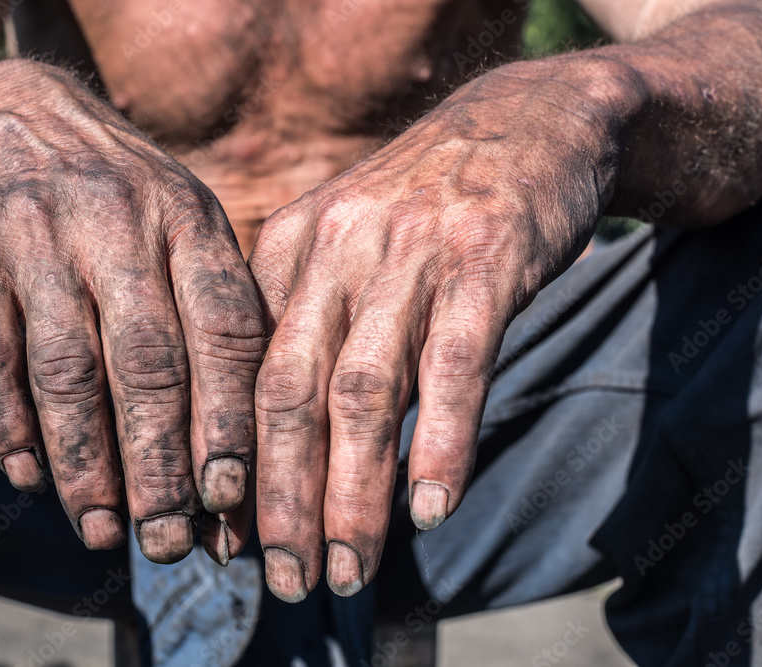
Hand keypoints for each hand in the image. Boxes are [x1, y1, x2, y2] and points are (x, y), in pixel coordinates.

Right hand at [0, 60, 264, 563]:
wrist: (3, 116)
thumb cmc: (119, 196)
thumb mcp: (184, 223)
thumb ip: (217, 313)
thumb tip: (245, 447)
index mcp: (188, 220)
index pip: (224, 332)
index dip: (230, 421)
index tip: (233, 500)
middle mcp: (118, 225)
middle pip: (148, 367)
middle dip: (161, 467)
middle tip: (170, 544)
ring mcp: (38, 238)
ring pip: (67, 373)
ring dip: (85, 463)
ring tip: (101, 532)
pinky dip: (6, 423)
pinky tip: (27, 477)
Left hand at [249, 59, 630, 599]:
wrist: (528, 119)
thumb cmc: (429, 205)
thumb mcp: (349, 245)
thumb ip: (311, 321)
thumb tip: (280, 439)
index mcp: (289, 249)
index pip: (243, 375)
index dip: (234, 464)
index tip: (233, 540)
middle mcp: (337, 250)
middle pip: (289, 393)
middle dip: (281, 498)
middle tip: (282, 579)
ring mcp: (411, 253)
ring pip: (365, 391)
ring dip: (353, 491)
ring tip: (348, 568)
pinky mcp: (487, 259)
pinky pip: (455, 365)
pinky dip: (440, 442)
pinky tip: (432, 508)